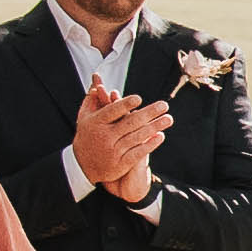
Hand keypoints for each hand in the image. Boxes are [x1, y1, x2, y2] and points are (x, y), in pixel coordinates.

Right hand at [70, 86, 168, 202]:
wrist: (83, 167)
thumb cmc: (87, 136)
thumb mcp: (84, 118)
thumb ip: (91, 101)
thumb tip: (96, 83)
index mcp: (95, 123)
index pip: (111, 112)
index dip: (124, 105)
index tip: (139, 98)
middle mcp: (104, 137)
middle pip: (129, 123)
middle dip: (149, 113)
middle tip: (164, 105)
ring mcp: (112, 151)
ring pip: (136, 137)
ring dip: (154, 127)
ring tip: (168, 118)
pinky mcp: (120, 164)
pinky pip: (137, 153)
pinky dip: (150, 144)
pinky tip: (161, 136)